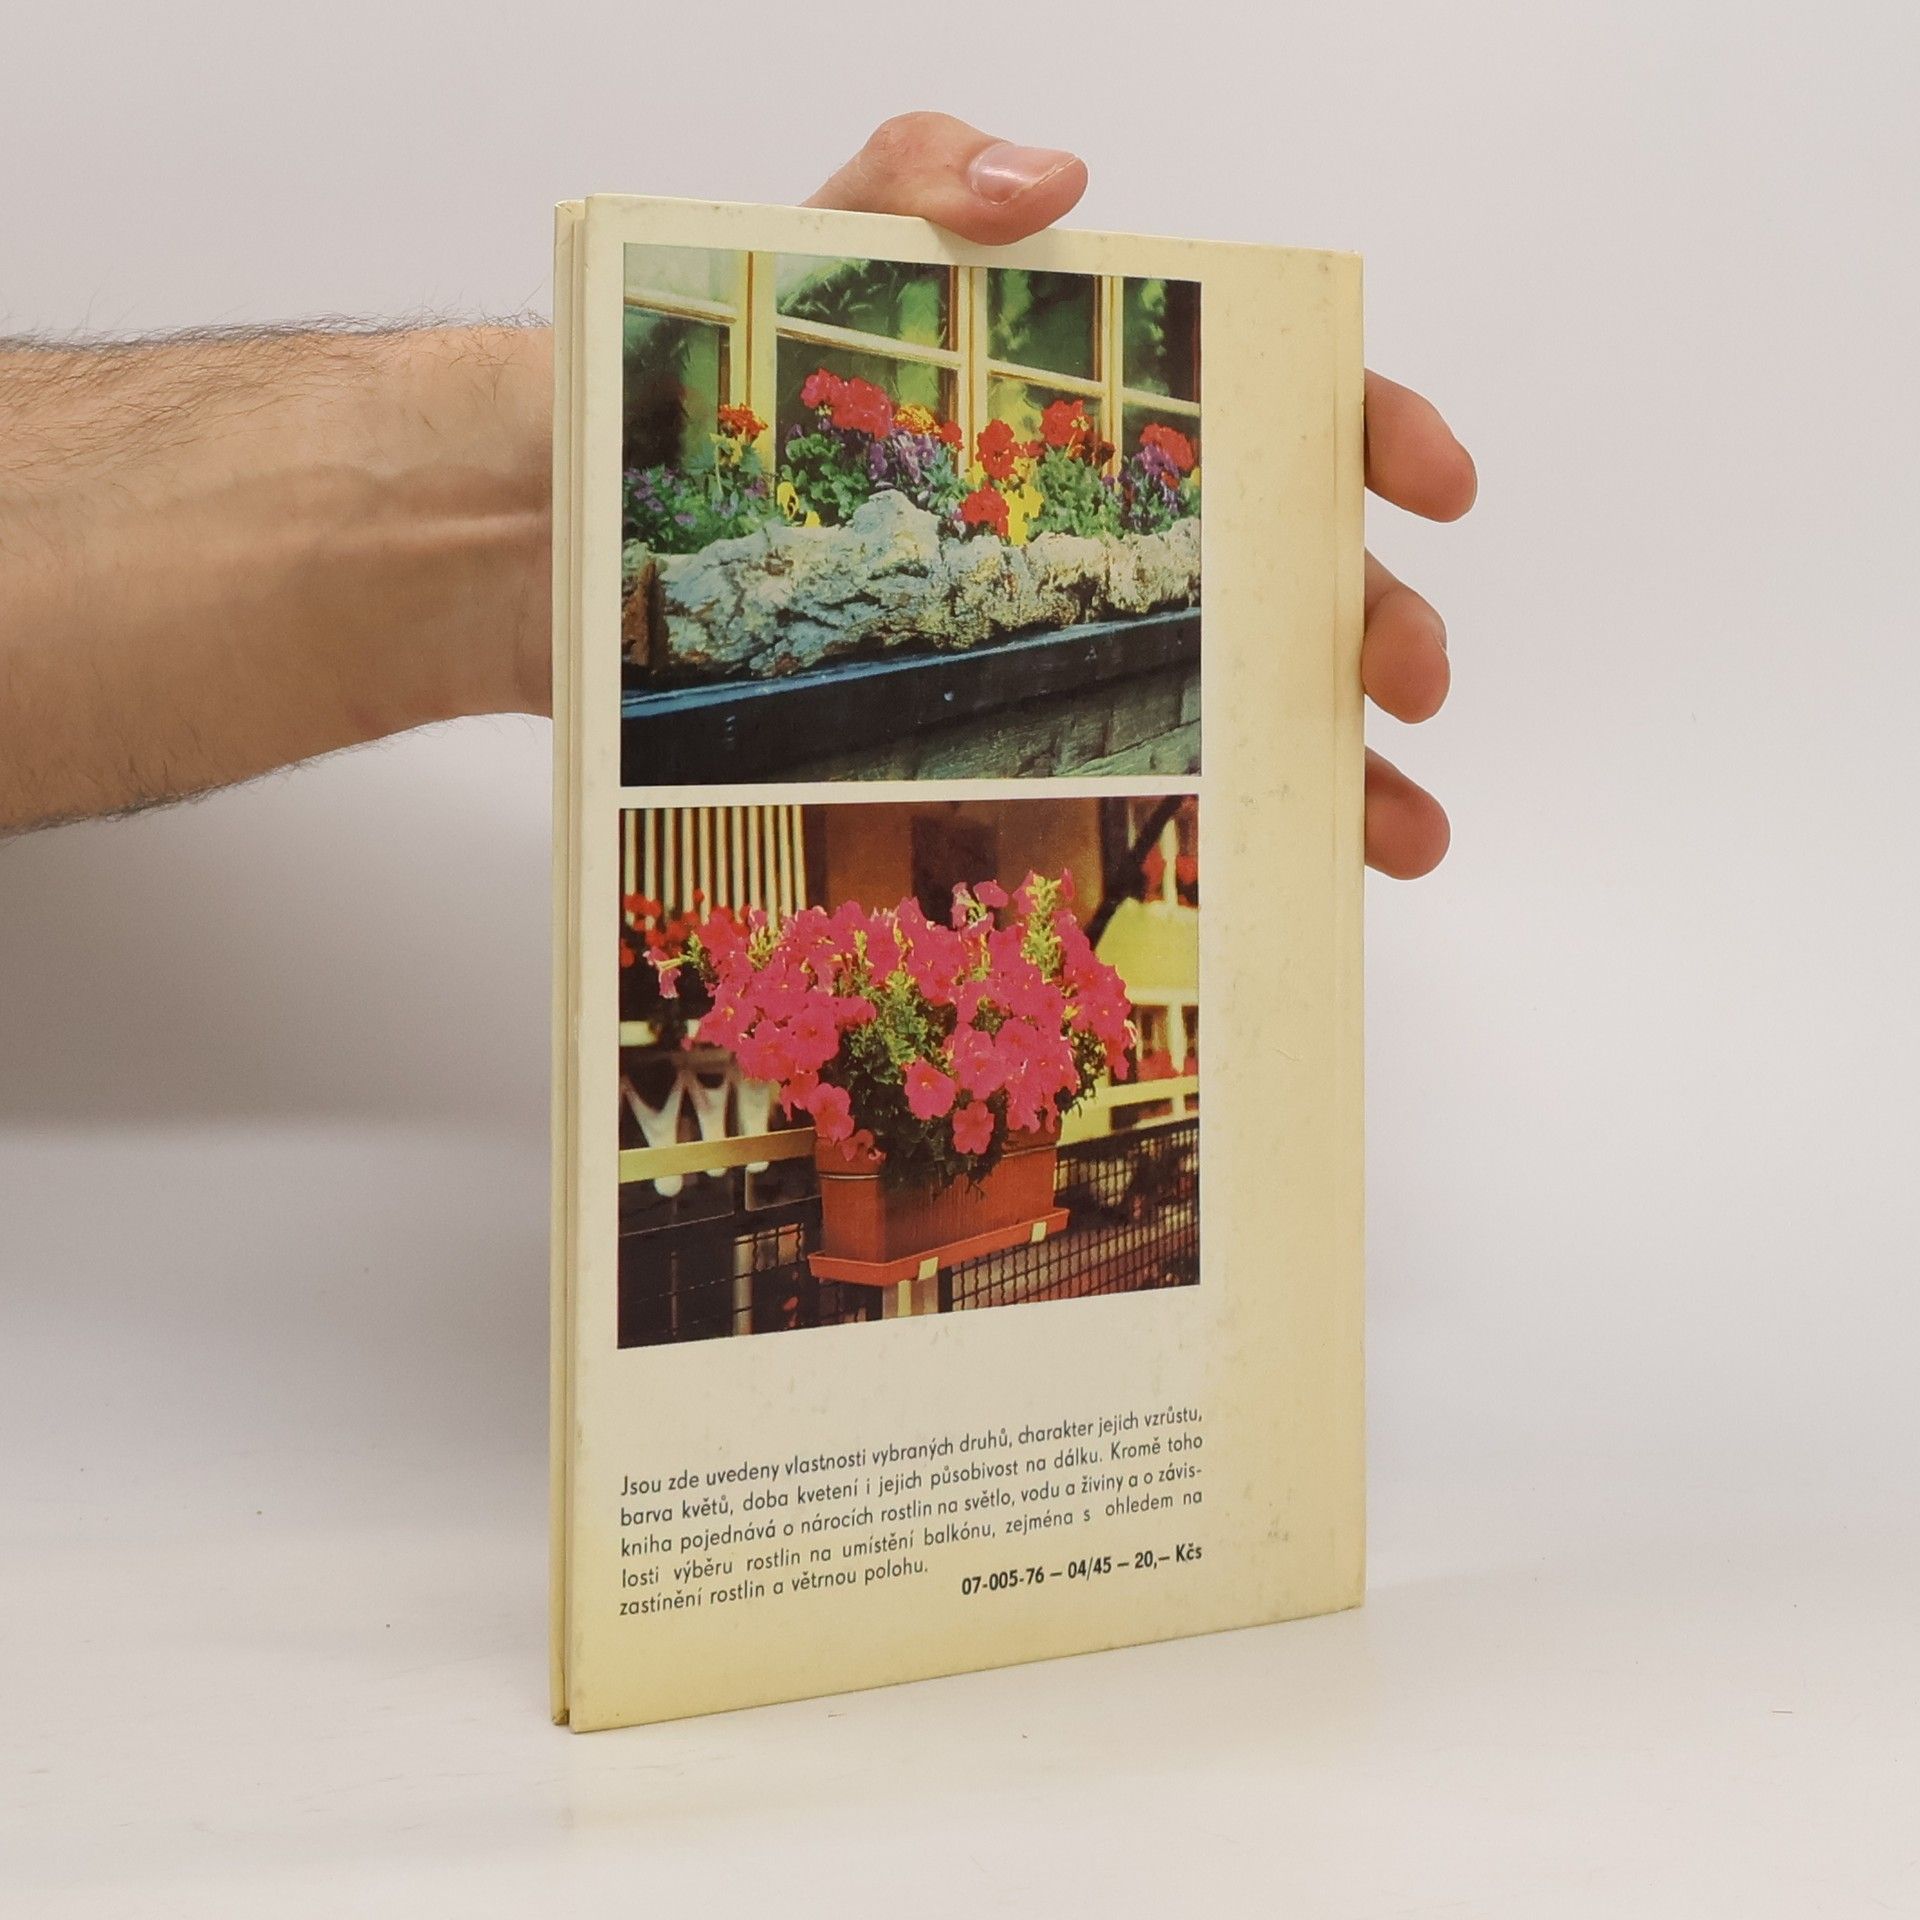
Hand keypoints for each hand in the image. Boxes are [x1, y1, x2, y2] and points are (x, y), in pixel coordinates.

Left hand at [808, 113, 1473, 879]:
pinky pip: (1185, 787)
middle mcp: (1162, 531)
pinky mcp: (1053, 730)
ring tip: (1404, 831)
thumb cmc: (777, 374)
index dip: (1383, 435)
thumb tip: (1055, 179)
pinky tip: (1305, 881)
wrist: (656, 502)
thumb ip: (929, 177)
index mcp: (1147, 409)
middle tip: (1409, 675)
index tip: (1436, 482)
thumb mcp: (839, 244)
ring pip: (1278, 704)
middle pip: (1315, 575)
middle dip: (1387, 625)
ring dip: (1362, 770)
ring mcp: (1121, 639)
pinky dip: (1256, 833)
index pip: (1297, 408)